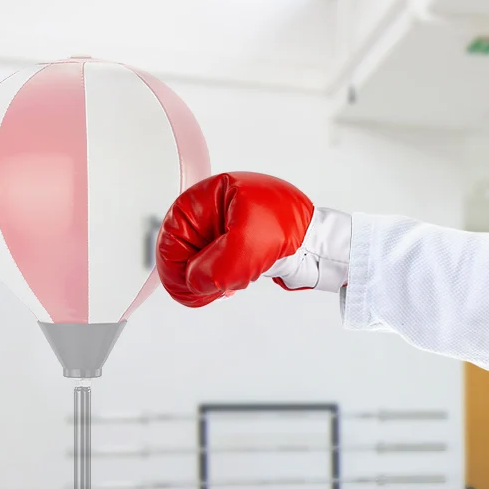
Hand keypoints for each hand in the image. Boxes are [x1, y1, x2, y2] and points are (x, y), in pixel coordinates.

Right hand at [156, 172, 313, 307]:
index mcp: (206, 197)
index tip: (189, 292)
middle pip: (183, 252)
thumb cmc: (289, 229)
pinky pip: (215, 266)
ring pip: (199, 262)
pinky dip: (224, 278)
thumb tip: (194, 284)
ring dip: (214, 278)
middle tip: (215, 289)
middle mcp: (210, 208)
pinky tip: (239, 281)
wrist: (318, 240)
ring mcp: (221, 225)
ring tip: (236, 280)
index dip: (175, 270)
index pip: (170, 238)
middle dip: (199, 275)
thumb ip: (213, 269)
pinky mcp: (233, 241)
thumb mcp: (246, 248)